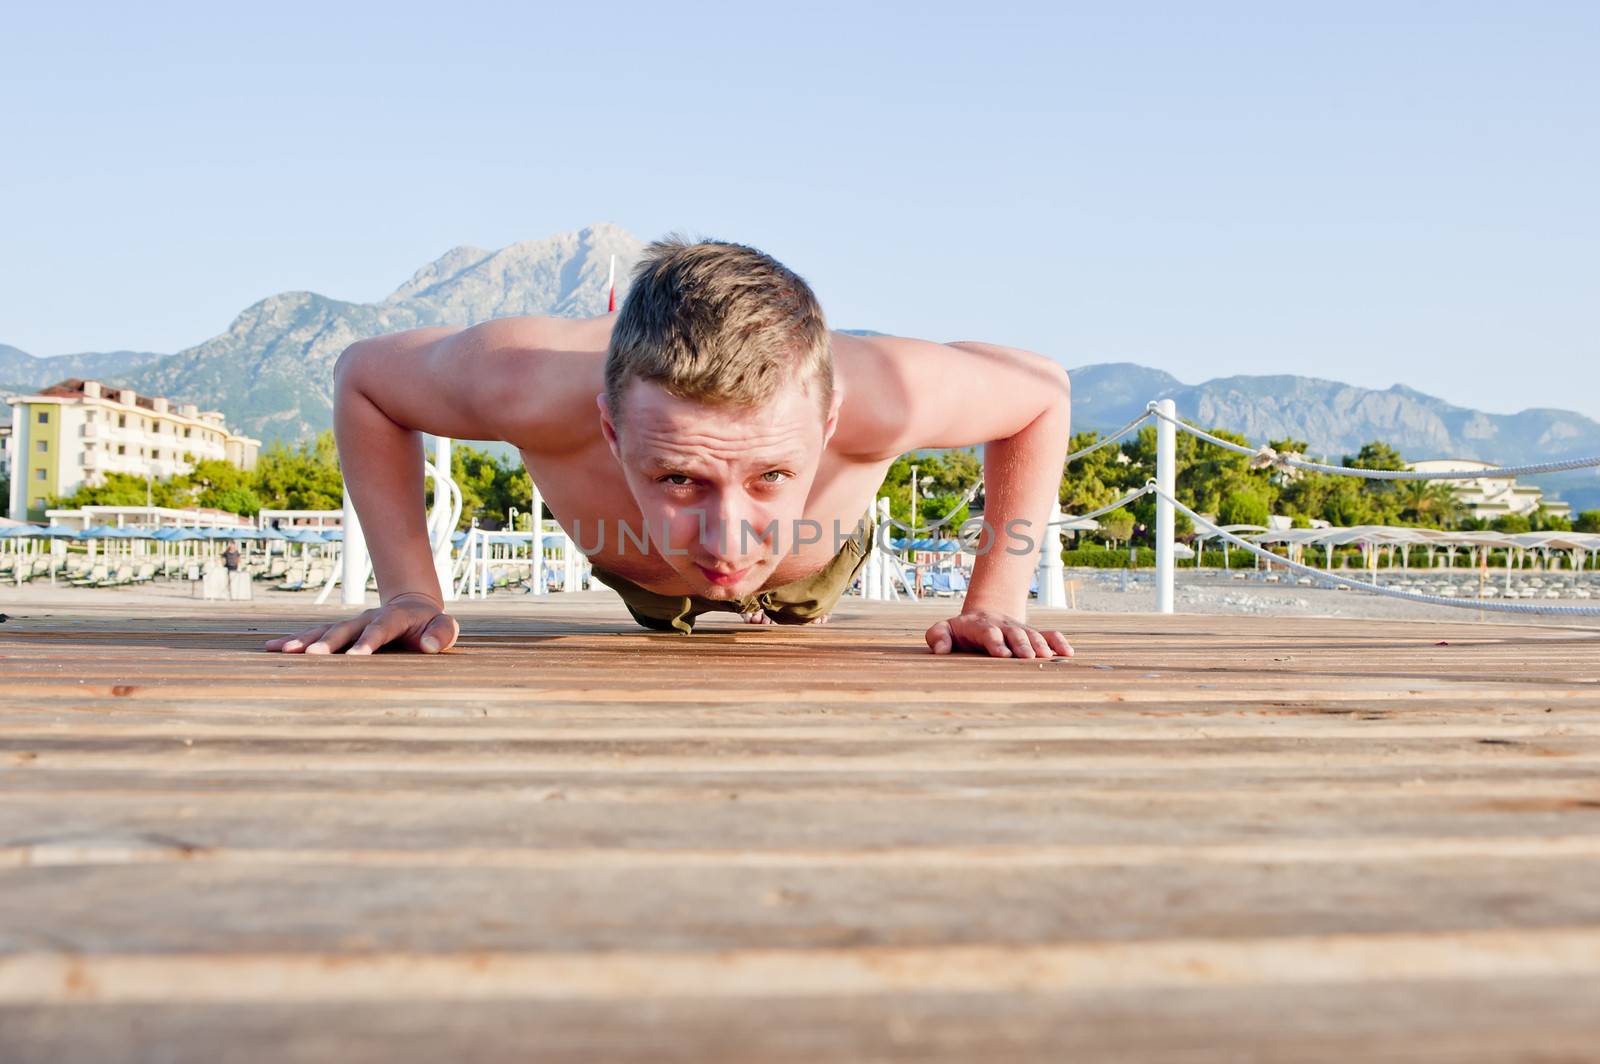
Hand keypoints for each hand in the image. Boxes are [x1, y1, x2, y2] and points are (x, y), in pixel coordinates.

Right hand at [263, 592, 458, 655]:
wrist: (413, 607)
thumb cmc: (431, 625)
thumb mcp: (444, 627)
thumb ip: (442, 634)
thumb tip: (429, 646)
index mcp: (394, 617)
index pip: (381, 629)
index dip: (368, 642)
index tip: (355, 657)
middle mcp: (367, 617)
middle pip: (346, 629)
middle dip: (329, 642)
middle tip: (313, 655)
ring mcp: (351, 623)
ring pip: (326, 630)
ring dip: (305, 640)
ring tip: (283, 651)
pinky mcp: (340, 631)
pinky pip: (315, 635)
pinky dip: (295, 641)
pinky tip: (272, 648)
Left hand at [925, 610, 1072, 658]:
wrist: (984, 616)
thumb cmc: (961, 631)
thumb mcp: (943, 630)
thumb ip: (938, 636)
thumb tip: (940, 650)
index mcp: (979, 626)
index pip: (987, 632)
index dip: (995, 642)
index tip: (1002, 654)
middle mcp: (1002, 626)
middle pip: (1013, 633)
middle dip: (1021, 644)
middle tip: (1029, 657)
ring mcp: (1019, 629)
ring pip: (1032, 634)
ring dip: (1040, 645)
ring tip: (1048, 657)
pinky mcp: (1033, 634)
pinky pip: (1048, 635)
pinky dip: (1059, 642)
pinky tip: (1068, 653)